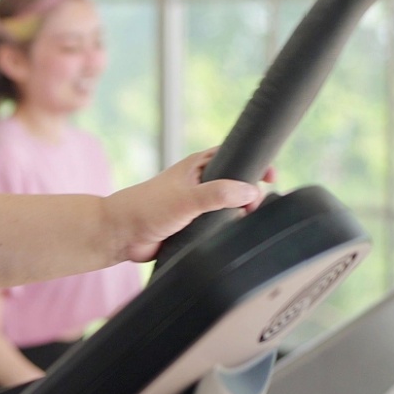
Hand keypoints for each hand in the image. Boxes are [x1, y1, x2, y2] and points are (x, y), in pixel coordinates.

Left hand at [110, 149, 263, 263]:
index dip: (254, 164)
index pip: (235, 157)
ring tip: (244, 221)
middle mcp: (200, 183)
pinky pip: (219, 225)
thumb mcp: (187, 199)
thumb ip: (218, 194)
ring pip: (229, 206)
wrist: (122, 234)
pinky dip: (228, 229)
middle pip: (237, 184)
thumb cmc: (146, 208)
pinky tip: (233, 236)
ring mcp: (197, 204)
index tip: (271, 177)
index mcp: (198, 166)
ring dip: (239, 214)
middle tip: (253, 207)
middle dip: (250, 194)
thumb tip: (251, 192)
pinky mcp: (194, 225)